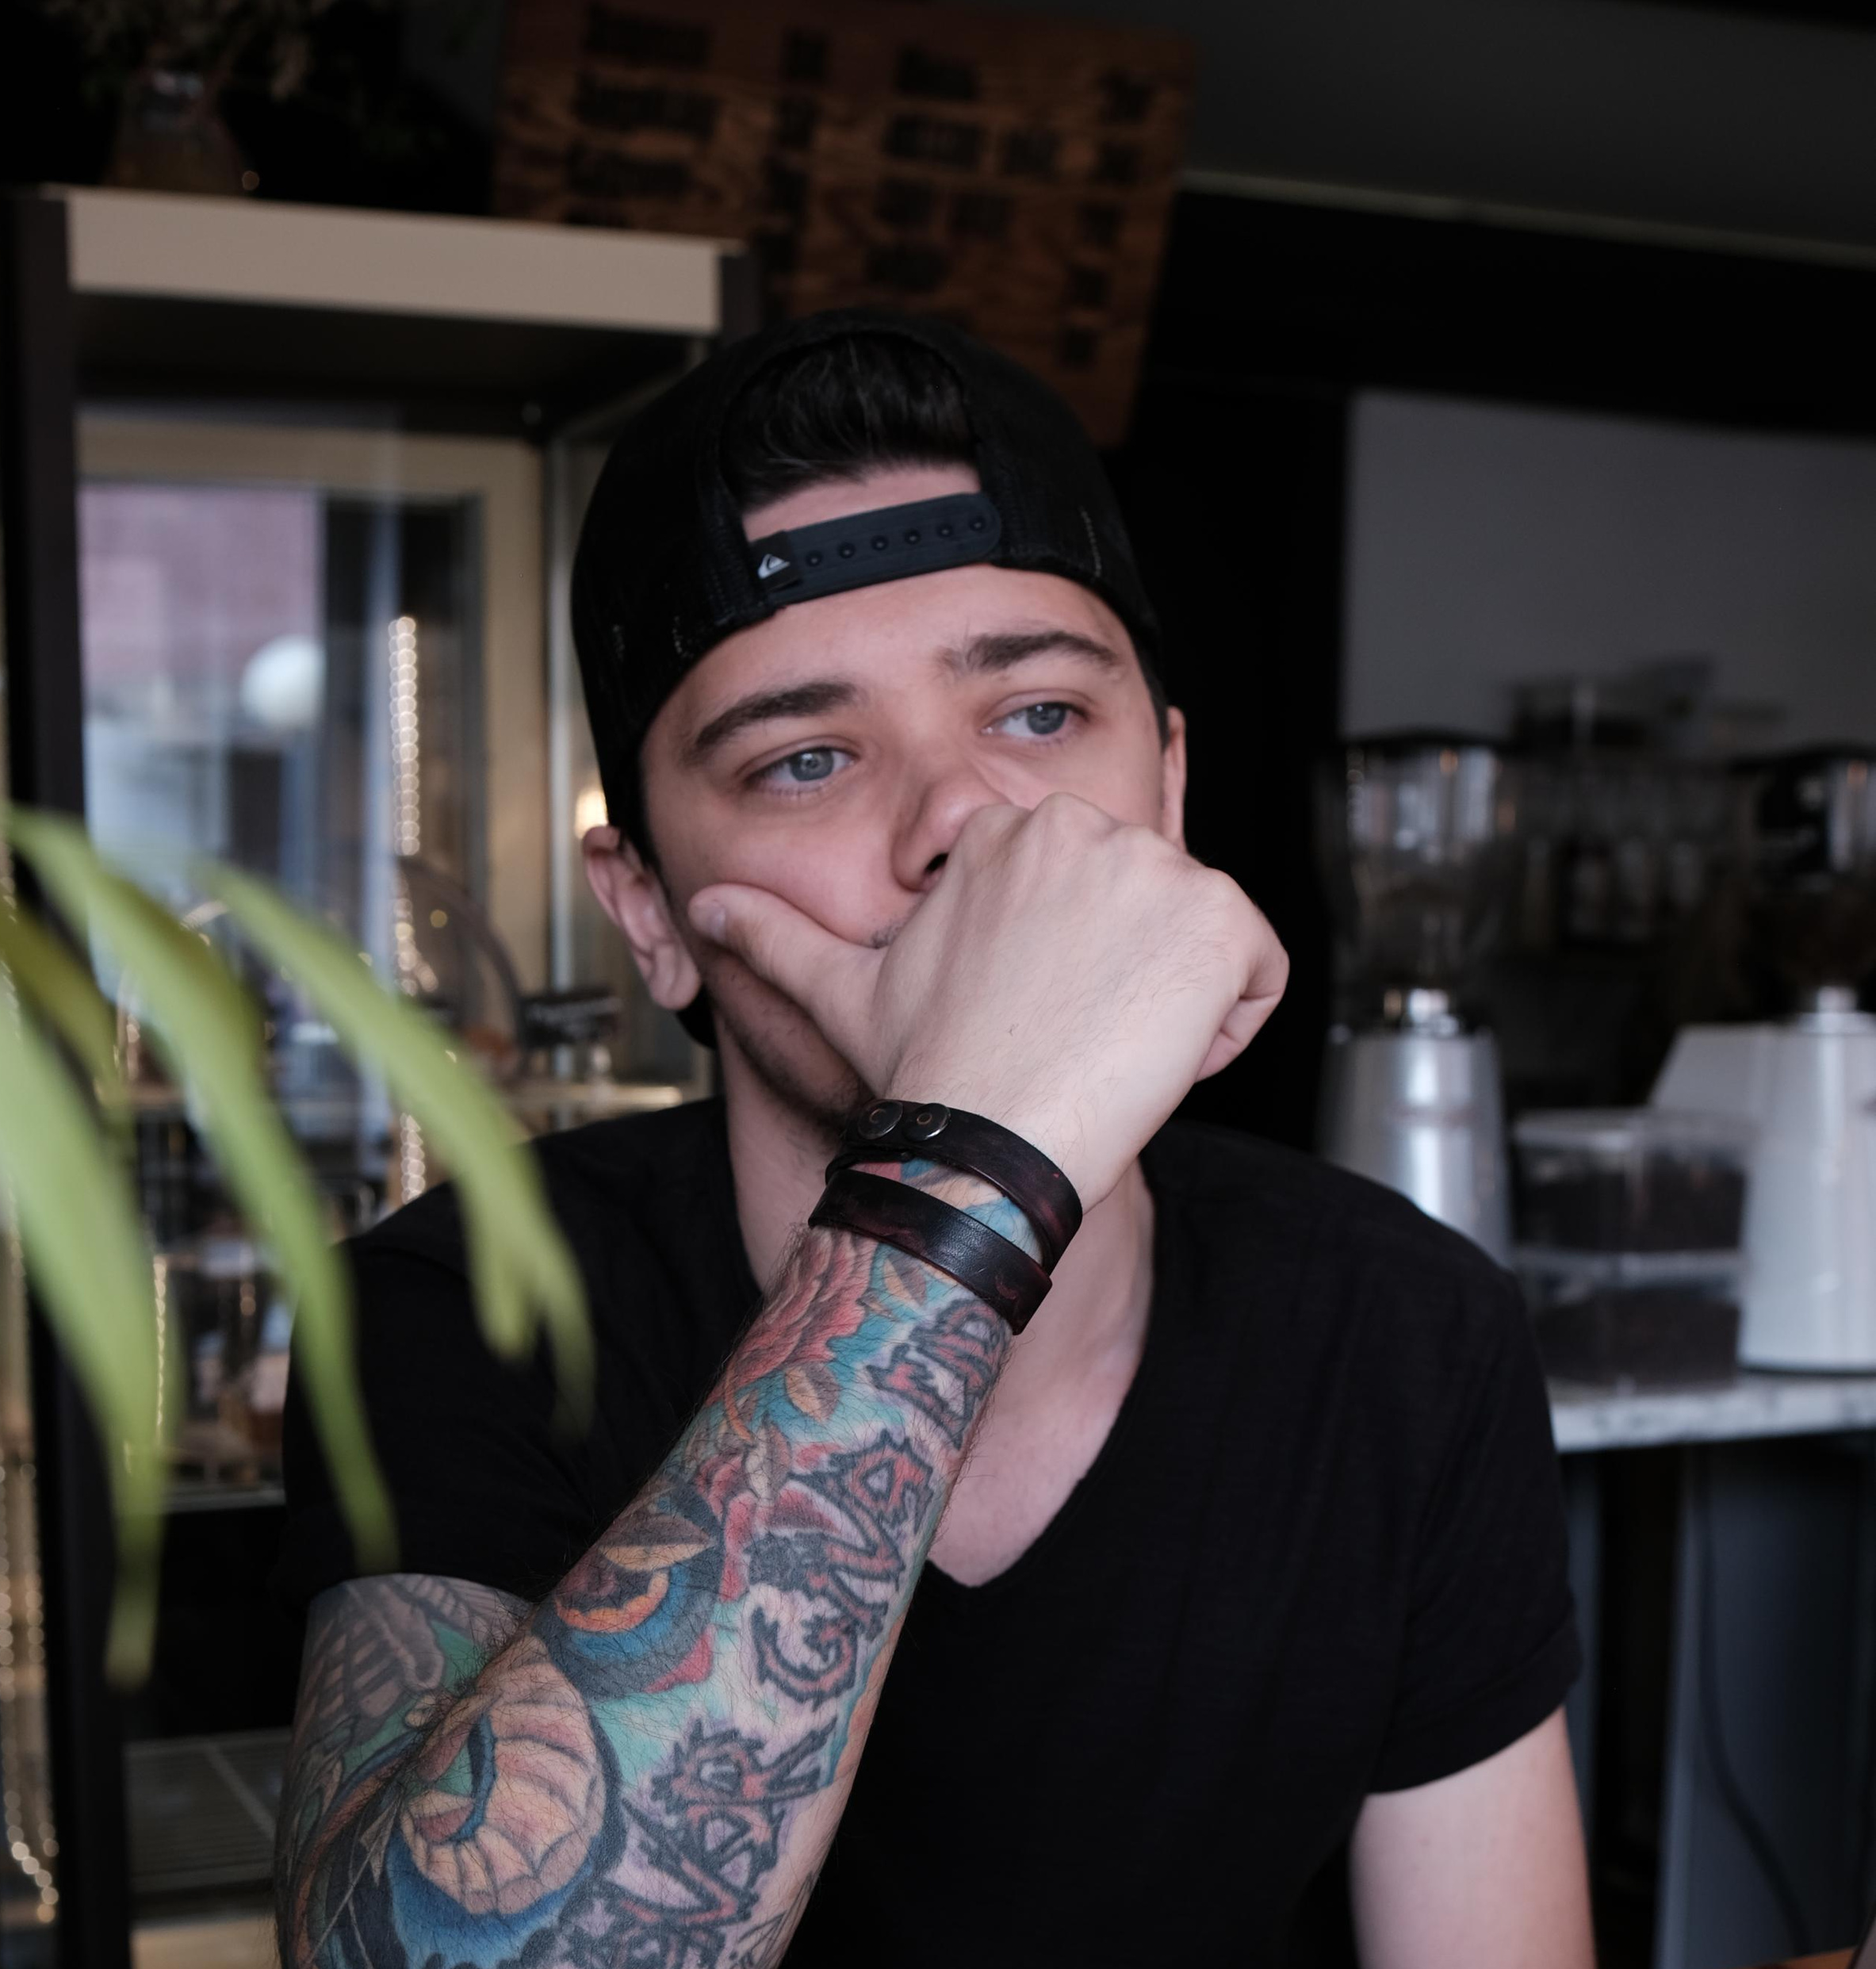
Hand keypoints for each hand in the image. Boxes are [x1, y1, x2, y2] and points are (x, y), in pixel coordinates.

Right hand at [686, 794, 1287, 1209]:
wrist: (986, 1142)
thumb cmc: (926, 1075)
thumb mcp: (843, 991)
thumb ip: (777, 935)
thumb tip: (706, 909)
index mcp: (1009, 828)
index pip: (1094, 884)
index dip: (1076, 962)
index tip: (1038, 1015)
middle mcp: (1085, 826)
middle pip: (1154, 908)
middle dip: (1129, 982)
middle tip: (1068, 1043)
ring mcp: (1158, 867)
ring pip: (1206, 943)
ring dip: (1174, 1009)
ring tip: (1105, 1054)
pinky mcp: (1219, 919)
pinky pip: (1262, 975)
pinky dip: (1228, 1031)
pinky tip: (1158, 1062)